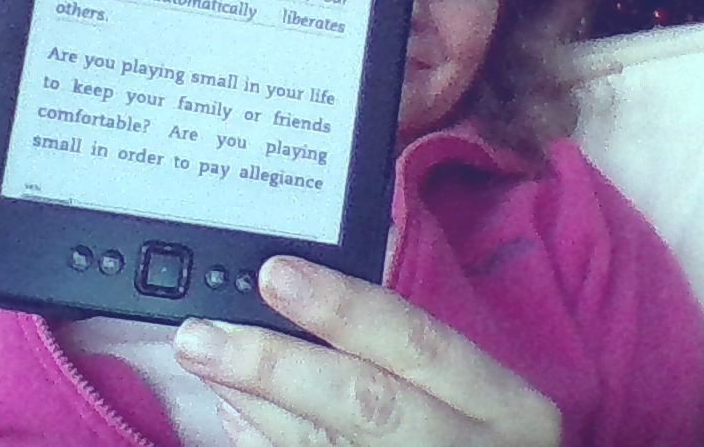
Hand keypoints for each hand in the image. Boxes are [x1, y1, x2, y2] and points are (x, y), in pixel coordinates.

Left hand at [173, 255, 559, 445]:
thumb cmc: (479, 437)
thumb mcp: (477, 390)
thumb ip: (405, 342)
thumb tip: (312, 273)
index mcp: (502, 405)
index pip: (417, 342)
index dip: (342, 307)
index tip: (275, 274)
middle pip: (362, 404)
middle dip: (274, 365)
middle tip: (201, 335)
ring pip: (324, 446)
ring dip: (253, 402)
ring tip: (204, 360)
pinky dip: (262, 442)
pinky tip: (233, 410)